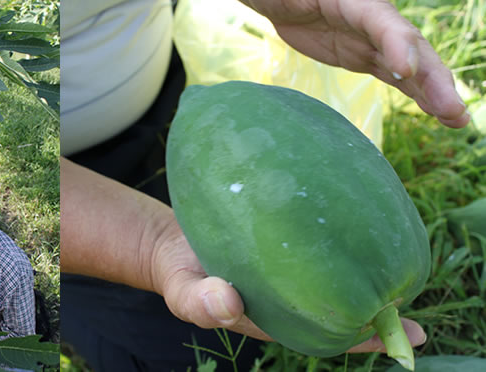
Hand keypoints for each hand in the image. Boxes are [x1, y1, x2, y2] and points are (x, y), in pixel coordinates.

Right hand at [151, 225, 426, 352]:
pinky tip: (356, 214)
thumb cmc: (181, 273)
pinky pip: (320, 241)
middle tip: (413, 304)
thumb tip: (229, 302)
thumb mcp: (182, 291)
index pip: (328, 331)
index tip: (403, 335)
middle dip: (378, 306)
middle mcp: (291, 294)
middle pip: (343, 305)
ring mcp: (291, 267)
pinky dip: (339, 234)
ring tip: (398, 253)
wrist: (170, 243)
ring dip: (366, 267)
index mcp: (276, 316)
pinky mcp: (285, 239)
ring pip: (337, 272)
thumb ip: (202, 301)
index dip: (364, 335)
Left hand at [241, 0, 469, 126]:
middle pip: (409, 47)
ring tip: (456, 120)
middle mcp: (375, 19)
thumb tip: (293, 2)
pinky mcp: (366, 57)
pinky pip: (397, 77)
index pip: (382, 22)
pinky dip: (418, 94)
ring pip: (411, 66)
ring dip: (435, 93)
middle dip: (432, 78)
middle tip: (452, 109)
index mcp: (357, 0)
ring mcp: (374, 39)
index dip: (397, 45)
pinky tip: (439, 114)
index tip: (404, 71)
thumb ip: (300, 2)